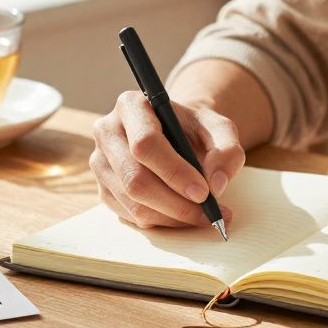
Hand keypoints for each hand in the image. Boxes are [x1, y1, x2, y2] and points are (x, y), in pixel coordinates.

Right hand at [90, 91, 245, 228]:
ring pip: (133, 202)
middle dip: (175, 203)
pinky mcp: (103, 189)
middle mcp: (107, 132)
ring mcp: (100, 163)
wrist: (177, 135)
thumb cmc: (195, 129)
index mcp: (131, 106)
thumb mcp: (219, 128)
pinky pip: (130, 216)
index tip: (204, 192)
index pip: (145, 144)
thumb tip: (216, 184)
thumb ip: (227, 149)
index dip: (175, 172)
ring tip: (204, 216)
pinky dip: (162, 222)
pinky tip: (184, 215)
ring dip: (172, 217)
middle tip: (209, 213)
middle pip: (134, 178)